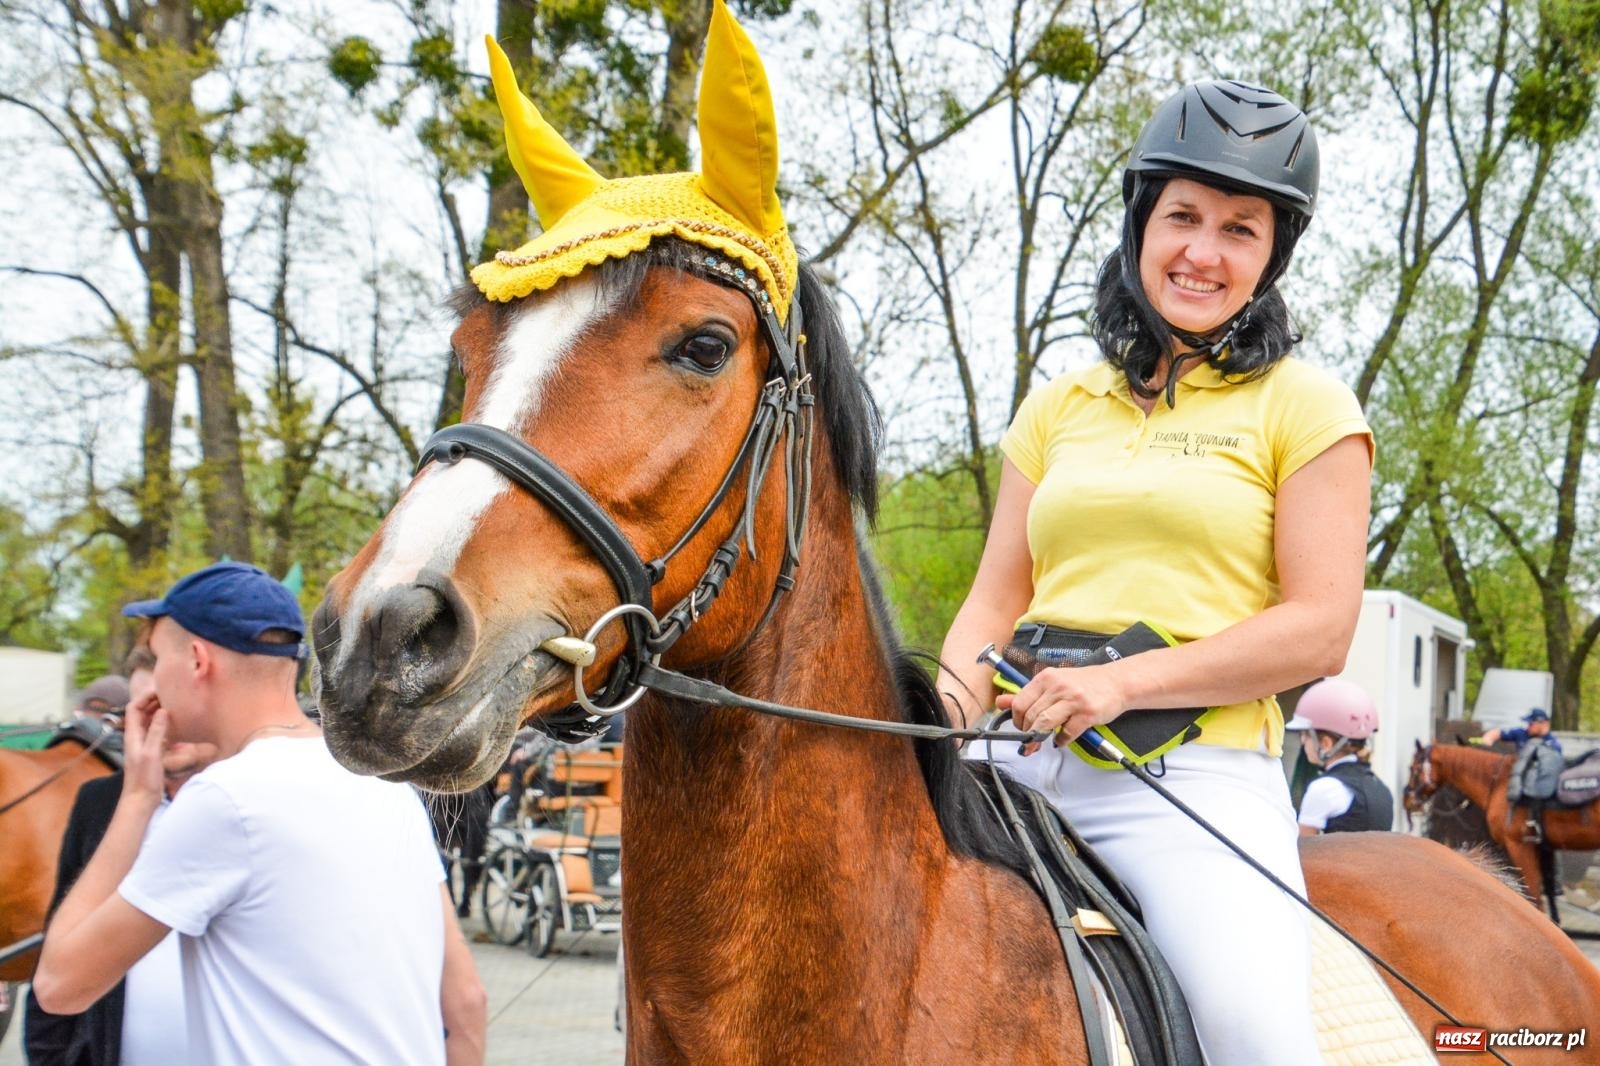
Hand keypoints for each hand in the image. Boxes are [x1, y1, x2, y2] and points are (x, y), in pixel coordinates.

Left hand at [120, 689, 168, 804]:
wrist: (141, 800)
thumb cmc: (144, 779)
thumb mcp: (151, 753)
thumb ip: (156, 731)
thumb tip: (162, 710)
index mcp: (132, 735)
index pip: (133, 708)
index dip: (145, 697)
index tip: (160, 689)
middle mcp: (137, 737)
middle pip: (141, 712)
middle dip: (153, 700)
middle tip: (170, 692)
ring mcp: (144, 744)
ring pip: (150, 721)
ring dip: (159, 711)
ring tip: (175, 703)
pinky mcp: (153, 752)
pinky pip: (158, 732)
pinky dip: (165, 723)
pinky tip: (177, 723)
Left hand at [997, 664, 1127, 755]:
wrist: (1117, 682)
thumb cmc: (1084, 683)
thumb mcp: (1053, 683)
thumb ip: (1026, 694)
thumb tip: (1001, 703)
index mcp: (1046, 678)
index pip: (1020, 703)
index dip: (1017, 721)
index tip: (1020, 728)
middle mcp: (1058, 687)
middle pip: (1031, 716)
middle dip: (1027, 734)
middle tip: (1029, 742)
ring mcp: (1073, 699)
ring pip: (1045, 724)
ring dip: (1039, 738)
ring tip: (1040, 743)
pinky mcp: (1087, 713)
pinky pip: (1067, 733)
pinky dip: (1061, 741)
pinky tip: (1061, 740)